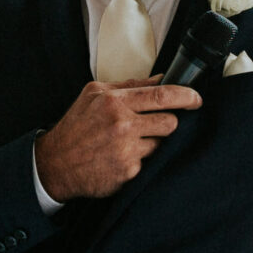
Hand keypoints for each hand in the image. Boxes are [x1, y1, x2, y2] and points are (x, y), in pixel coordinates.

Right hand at [33, 79, 200, 200]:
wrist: (56, 163)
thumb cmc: (77, 126)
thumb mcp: (95, 94)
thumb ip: (129, 85)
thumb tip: (161, 79)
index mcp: (115, 101)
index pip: (162, 95)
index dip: (187, 96)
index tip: (197, 99)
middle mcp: (122, 125)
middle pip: (170, 122)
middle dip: (166, 123)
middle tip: (151, 125)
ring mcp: (126, 151)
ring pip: (162, 144)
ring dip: (151, 143)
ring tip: (128, 143)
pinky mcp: (128, 173)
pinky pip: (149, 163)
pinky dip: (140, 160)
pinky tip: (121, 157)